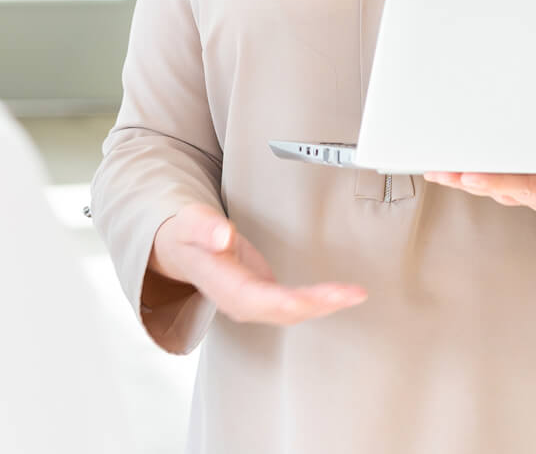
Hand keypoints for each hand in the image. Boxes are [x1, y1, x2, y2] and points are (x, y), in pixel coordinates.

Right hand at [146, 202, 367, 325]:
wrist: (181, 247)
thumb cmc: (187, 234)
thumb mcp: (189, 222)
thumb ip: (204, 227)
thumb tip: (223, 236)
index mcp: (222, 285)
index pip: (259, 299)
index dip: (292, 302)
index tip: (321, 296)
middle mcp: (239, 300)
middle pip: (283, 311)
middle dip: (319, 305)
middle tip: (353, 295)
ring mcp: (252, 300)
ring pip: (291, 312)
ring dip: (324, 306)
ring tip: (354, 295)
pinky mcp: (263, 295)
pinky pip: (293, 304)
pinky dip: (317, 301)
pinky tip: (339, 295)